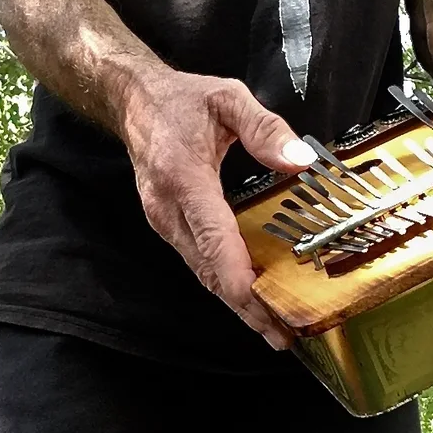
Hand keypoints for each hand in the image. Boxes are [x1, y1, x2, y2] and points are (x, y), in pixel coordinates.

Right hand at [119, 68, 316, 350]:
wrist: (134, 101)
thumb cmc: (183, 99)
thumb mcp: (228, 97)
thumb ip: (264, 128)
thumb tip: (299, 162)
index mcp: (184, 177)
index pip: (213, 238)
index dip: (239, 278)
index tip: (264, 307)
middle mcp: (169, 209)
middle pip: (209, 270)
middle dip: (246, 307)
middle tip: (284, 335)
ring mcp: (165, 221)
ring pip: (202, 273)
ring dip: (236, 305)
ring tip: (273, 330)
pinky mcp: (169, 226)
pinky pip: (198, 263)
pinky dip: (224, 286)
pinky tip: (249, 300)